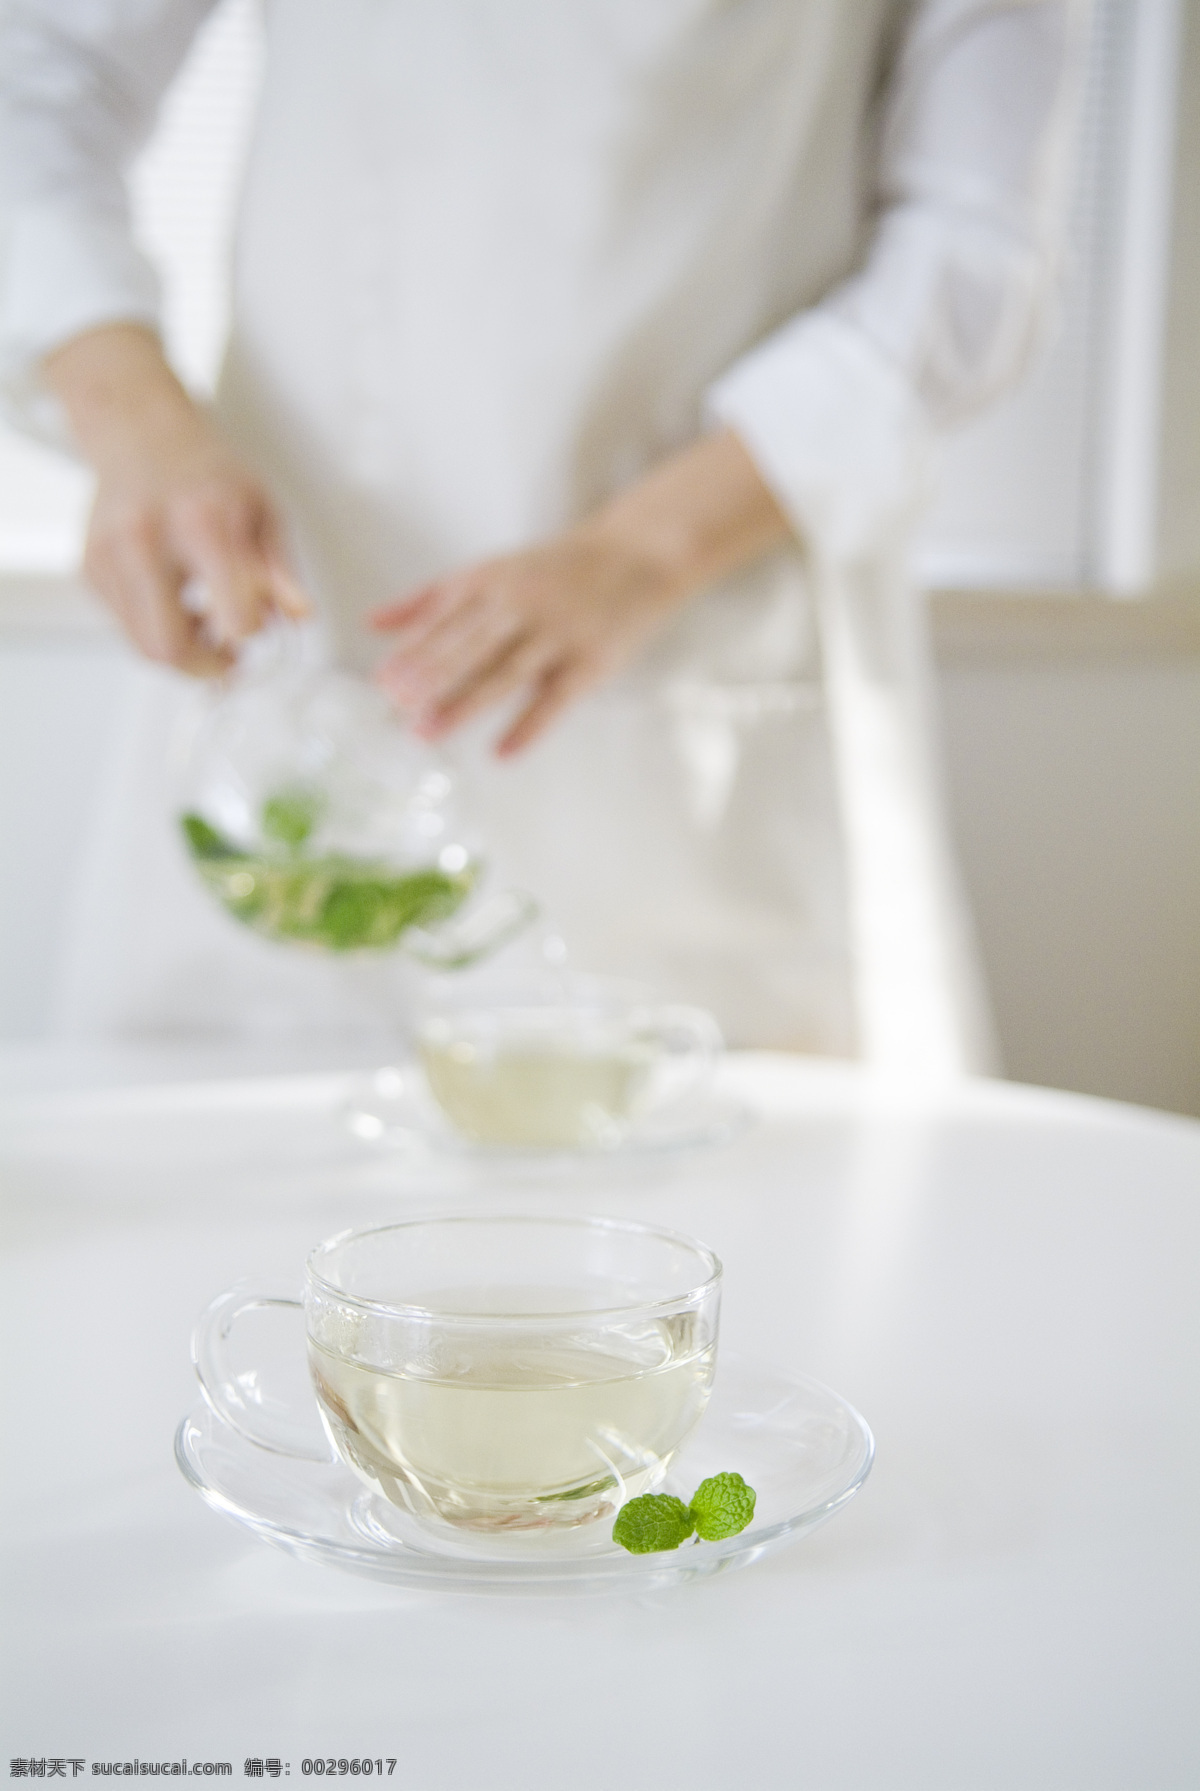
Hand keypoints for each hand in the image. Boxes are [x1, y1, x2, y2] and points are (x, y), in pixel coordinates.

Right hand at [45, 324, 308, 673]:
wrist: (139, 433)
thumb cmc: (207, 473)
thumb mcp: (262, 509)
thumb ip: (280, 568)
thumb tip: (299, 616)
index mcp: (201, 523)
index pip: (233, 617)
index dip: (250, 632)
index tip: (255, 625)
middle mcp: (145, 540)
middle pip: (168, 647)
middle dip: (206, 666)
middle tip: (228, 655)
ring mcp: (109, 556)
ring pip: (143, 646)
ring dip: (181, 651)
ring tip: (202, 622)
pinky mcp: (90, 569)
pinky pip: (126, 627)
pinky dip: (156, 626)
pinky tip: (175, 599)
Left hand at [370, 428, 789, 754]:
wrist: (635, 557)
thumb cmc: (552, 570)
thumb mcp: (488, 571)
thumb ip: (429, 598)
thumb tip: (372, 624)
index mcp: (491, 581)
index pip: (445, 618)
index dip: (413, 650)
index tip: (382, 679)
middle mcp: (521, 604)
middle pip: (470, 645)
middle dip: (431, 675)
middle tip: (397, 705)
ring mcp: (556, 634)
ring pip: (504, 673)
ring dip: (464, 703)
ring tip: (428, 732)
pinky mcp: (590, 662)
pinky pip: (555, 699)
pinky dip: (529, 726)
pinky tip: (501, 753)